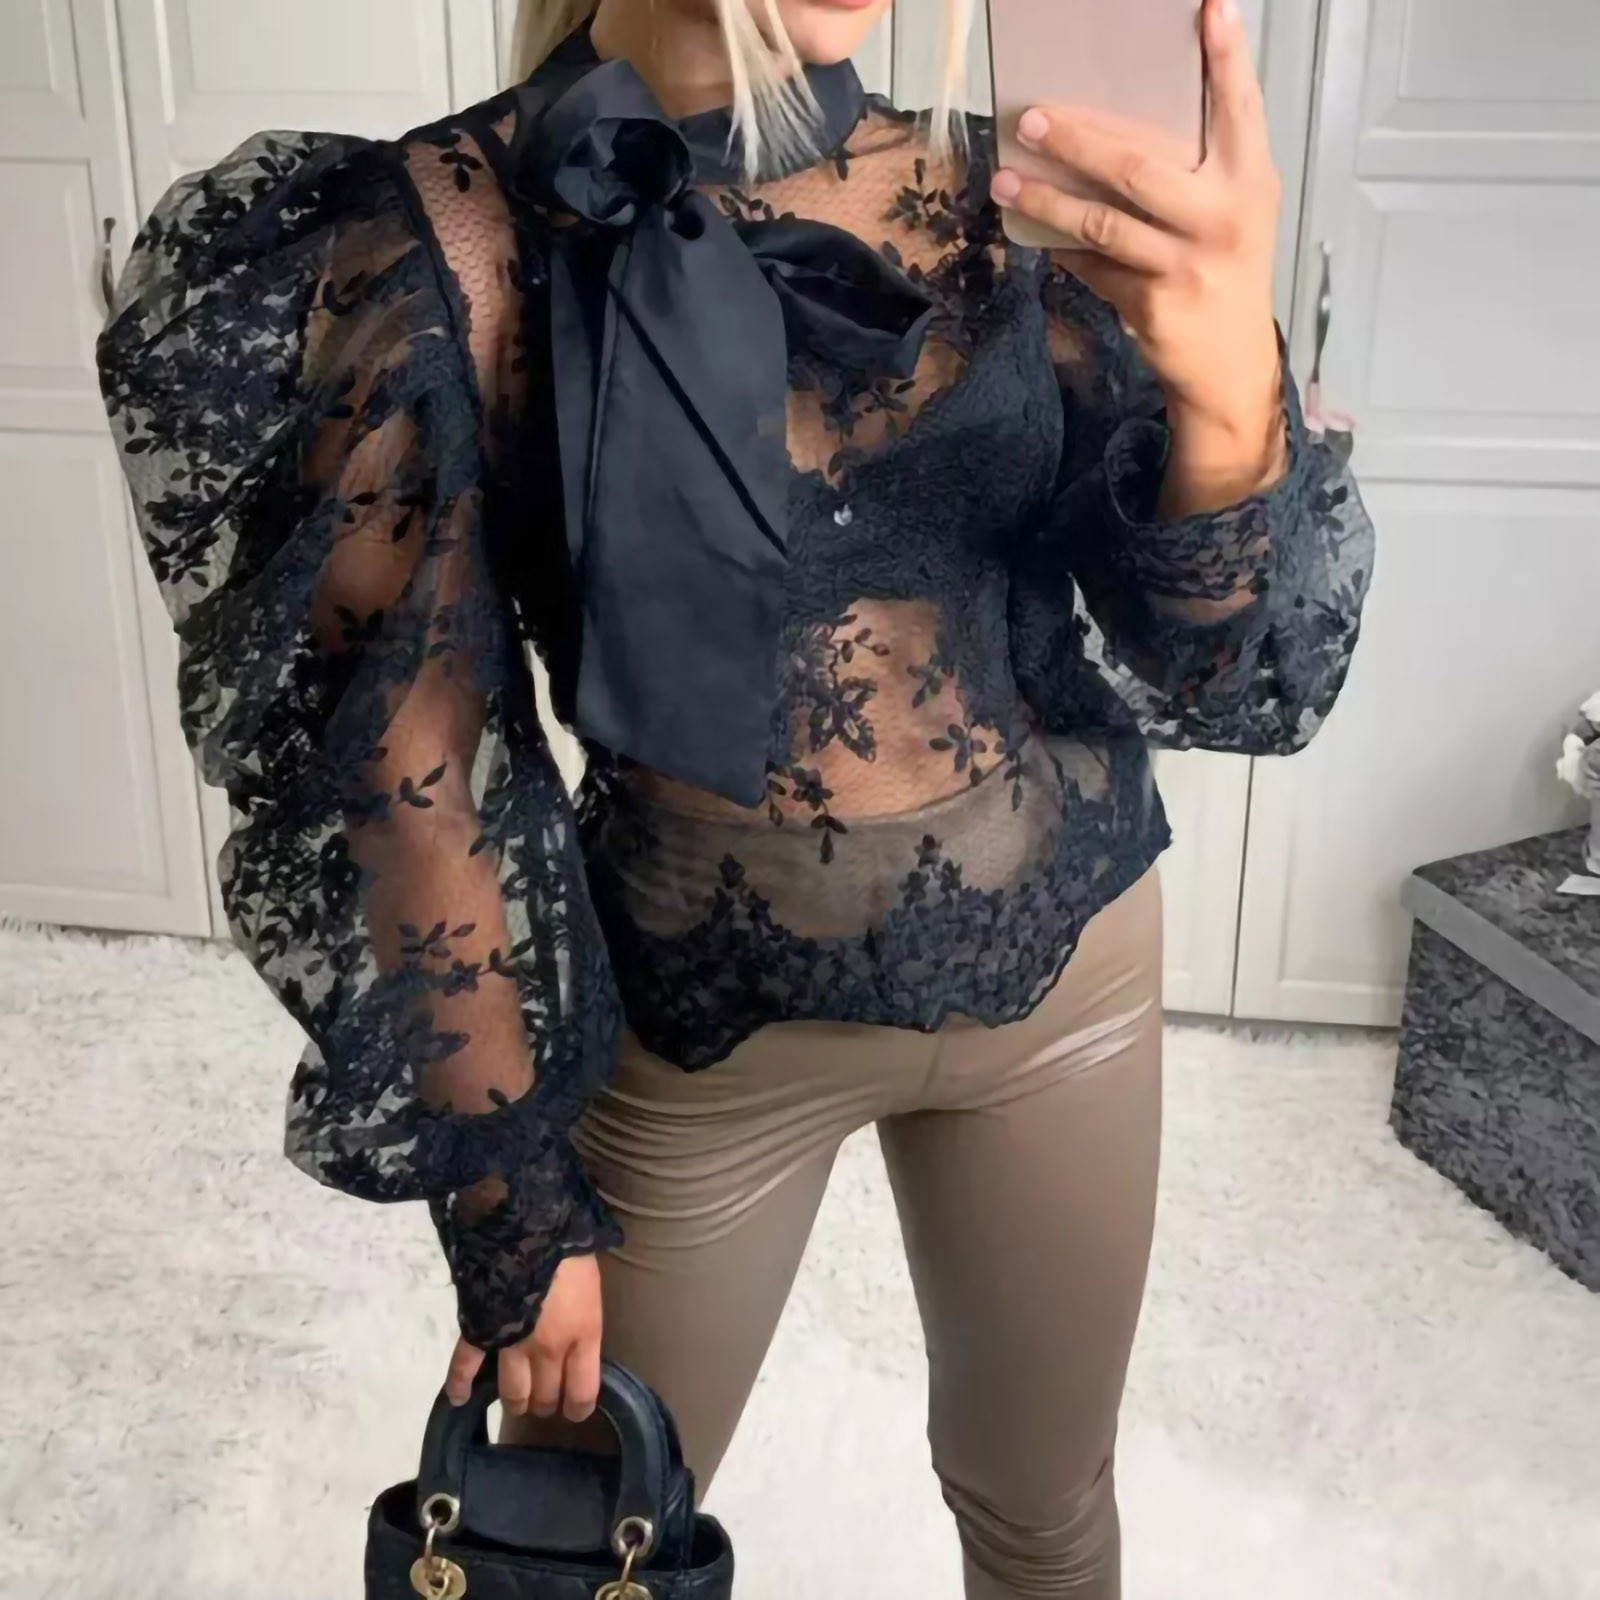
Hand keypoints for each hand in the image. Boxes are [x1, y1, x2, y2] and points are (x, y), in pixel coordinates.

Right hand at [444, 1253, 603, 1421]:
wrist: (530, 1224)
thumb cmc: (571, 1249)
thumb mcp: (592, 1287)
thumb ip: (585, 1320)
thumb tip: (580, 1339)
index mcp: (582, 1336)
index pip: (583, 1392)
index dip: (579, 1408)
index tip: (575, 1410)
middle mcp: (549, 1351)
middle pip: (546, 1397)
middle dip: (546, 1403)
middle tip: (544, 1399)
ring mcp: (512, 1345)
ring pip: (513, 1394)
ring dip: (515, 1402)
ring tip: (516, 1401)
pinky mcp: (481, 1331)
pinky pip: (465, 1366)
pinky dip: (459, 1385)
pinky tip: (458, 1398)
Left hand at [990, 0, 1283, 491]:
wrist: (1230, 364)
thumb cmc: (1227, 268)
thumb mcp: (1237, 209)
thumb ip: (1203, 165)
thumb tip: (1120, 119)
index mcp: (1250, 182)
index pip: (1242, 108)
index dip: (1227, 58)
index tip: (1211, 7)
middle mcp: (1222, 219)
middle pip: (1139, 168)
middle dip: (1079, 141)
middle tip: (1032, 118)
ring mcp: (1185, 266)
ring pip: (1101, 224)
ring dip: (1047, 200)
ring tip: (1005, 180)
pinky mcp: (1151, 305)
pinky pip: (1092, 268)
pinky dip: (1062, 250)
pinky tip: (1036, 233)